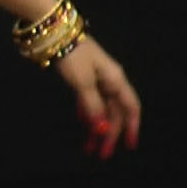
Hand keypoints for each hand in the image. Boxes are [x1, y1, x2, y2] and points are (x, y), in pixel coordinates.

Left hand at [54, 39, 140, 158]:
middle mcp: (110, 80)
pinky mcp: (82, 77)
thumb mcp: (83, 83)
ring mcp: (96, 79)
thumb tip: (101, 129)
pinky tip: (83, 124)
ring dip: (96, 127)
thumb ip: (93, 106)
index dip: (132, 127)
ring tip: (89, 147)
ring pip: (101, 108)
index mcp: (116, 80)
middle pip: (114, 112)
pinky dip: (87, 114)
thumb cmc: (72, 55)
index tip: (129, 146)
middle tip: (101, 154)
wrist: (54, 32)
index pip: (131, 107)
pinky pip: (89, 101)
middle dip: (108, 134)